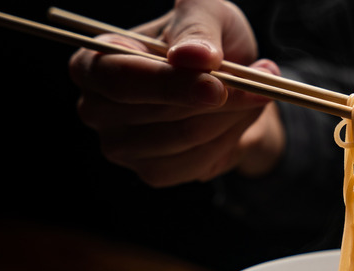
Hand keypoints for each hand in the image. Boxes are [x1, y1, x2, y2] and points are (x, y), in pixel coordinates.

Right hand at [69, 0, 285, 186]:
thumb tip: (192, 57)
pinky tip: (235, 120)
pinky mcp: (151, 172)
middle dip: (218, 100)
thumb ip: (198, 28)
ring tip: (252, 94)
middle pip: (158, 113)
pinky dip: (228, 140)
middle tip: (259, 83)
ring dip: (231, 117)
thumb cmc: (205, 40)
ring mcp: (120, 147)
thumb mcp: (206, 14)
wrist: (227, 82)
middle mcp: (97, 109)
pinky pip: (197, 163)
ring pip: (185, 139)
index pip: (120, 79)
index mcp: (94, 62)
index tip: (217, 86)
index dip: (169, 85)